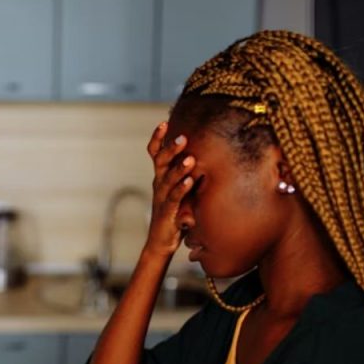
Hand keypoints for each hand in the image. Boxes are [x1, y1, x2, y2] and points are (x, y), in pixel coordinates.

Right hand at [145, 122, 195, 255]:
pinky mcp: (167, 213)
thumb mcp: (181, 190)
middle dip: (170, 149)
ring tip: (190, 159)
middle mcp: (159, 185)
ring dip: (179, 169)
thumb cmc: (175, 212)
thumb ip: (187, 174)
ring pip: (168, 180)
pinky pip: (174, 199)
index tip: (164, 122)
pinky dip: (182, 189)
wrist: (161, 241)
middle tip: (182, 137)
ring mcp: (162, 198)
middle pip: (160, 162)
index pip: (155, 154)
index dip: (157, 139)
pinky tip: (190, 181)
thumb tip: (208, 155)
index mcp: (161, 177)